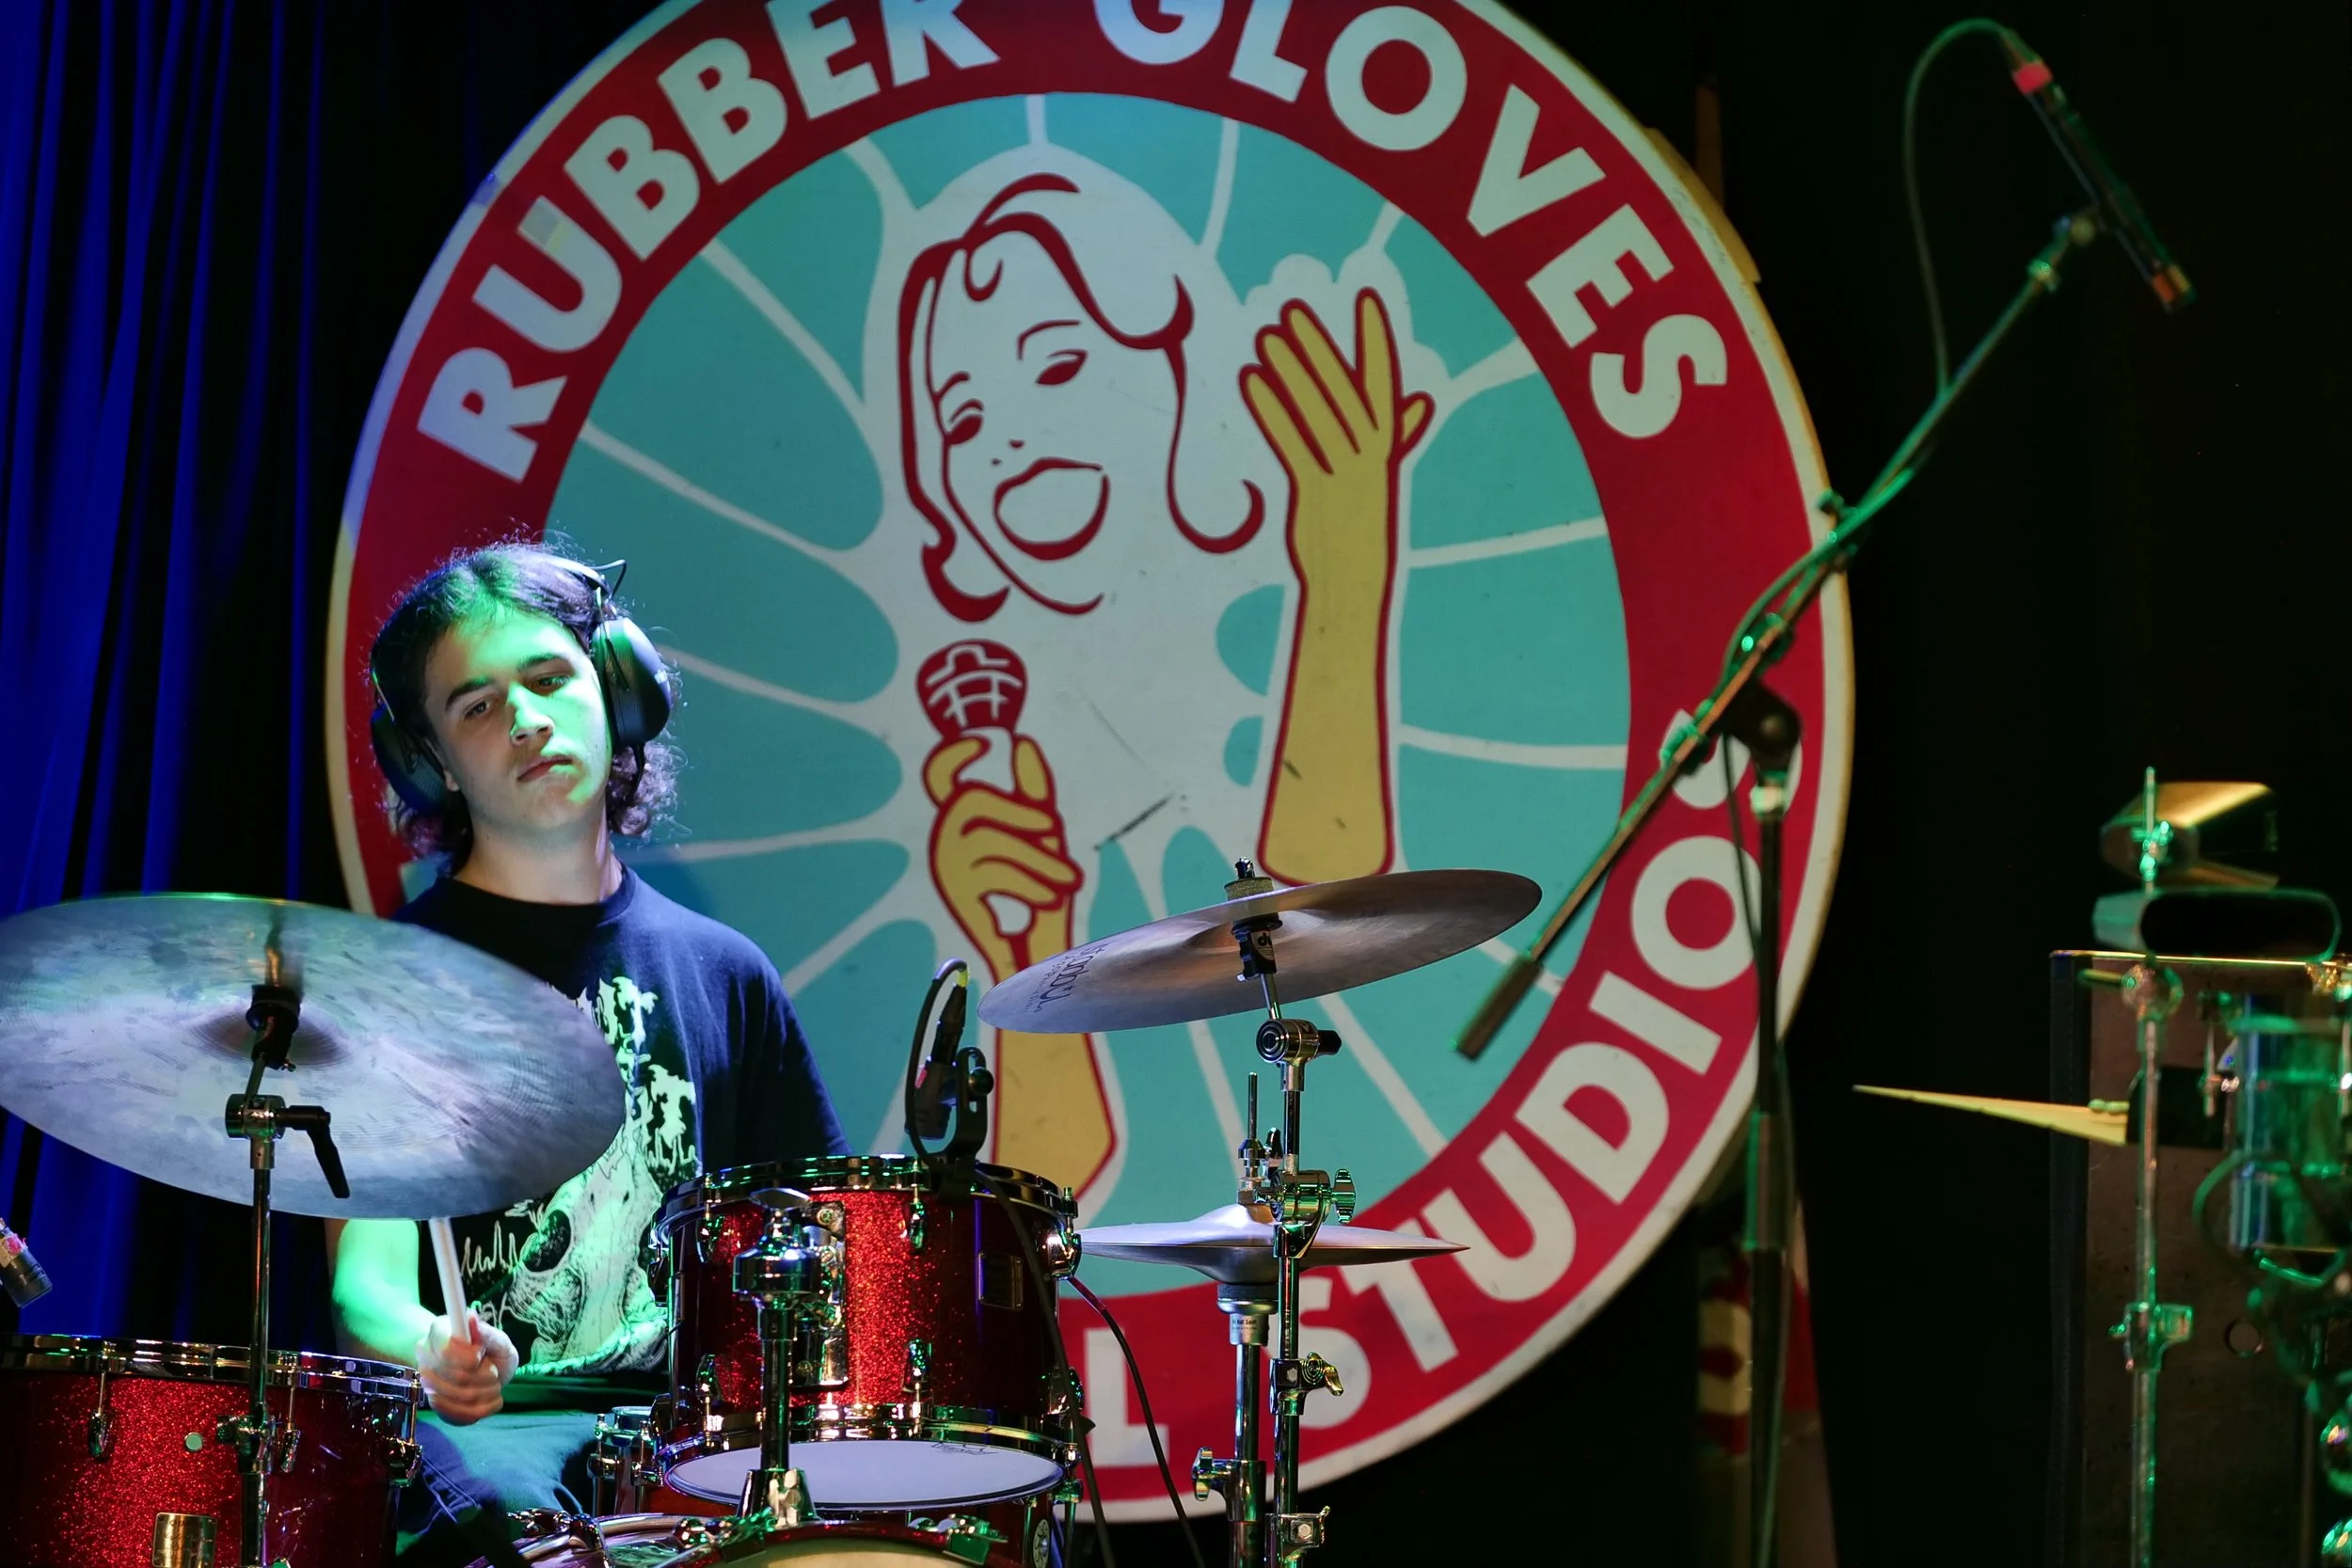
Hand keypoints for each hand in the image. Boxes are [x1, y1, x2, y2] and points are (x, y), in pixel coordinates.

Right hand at [415, 1309, 516, 1424]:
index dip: (469, 1358)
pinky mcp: (437, 1405)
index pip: (446, 1353)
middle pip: (455, 1378)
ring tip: (494, 1384)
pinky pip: (457, 1416)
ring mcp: (428, 1383)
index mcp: (438, 1332)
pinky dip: (482, 1409)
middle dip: (485, 1377)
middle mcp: (426, 1357)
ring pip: (458, 1398)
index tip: (481, 1354)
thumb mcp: (499, 1340)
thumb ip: (487, 1333)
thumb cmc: (493, 1351)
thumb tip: (471, 1318)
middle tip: (493, 1372)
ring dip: (485, 1393)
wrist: (489, 1370)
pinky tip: (490, 1399)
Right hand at [924, 735, 1079, 982]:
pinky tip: (1049, 898)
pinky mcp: (958, 899)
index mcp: (963, 821)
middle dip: (1020, 812)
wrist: (1038, 958)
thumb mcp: (1042, 837)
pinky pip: (993, 874)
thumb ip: (1032, 793)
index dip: (952, 755)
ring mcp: (949, 869)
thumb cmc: (1040, 891)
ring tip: (1066, 882)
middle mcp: (947, 841)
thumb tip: (1021, 744)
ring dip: (1036, 860)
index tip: (986, 742)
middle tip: (1053, 831)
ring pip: (990, 840)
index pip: (939, 776)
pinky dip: (1028, 884)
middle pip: (973, 800)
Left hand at [1241, 291, 1431, 597]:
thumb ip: (1398, 436)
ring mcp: (1343, 477)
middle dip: (1320, 348)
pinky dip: (1272, 411)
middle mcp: (1369, 459)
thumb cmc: (1363, 529)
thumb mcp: (1382, 478)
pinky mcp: (1315, 496)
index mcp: (1386, 450)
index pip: (1384, 385)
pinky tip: (1251, 381)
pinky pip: (1292, 445)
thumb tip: (1419, 400)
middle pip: (1344, 393)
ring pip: (1317, 415)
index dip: (1375, 341)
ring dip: (1291, 373)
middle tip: (1293, 308)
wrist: (1352, 587)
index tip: (1365, 298)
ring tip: (1266, 336)